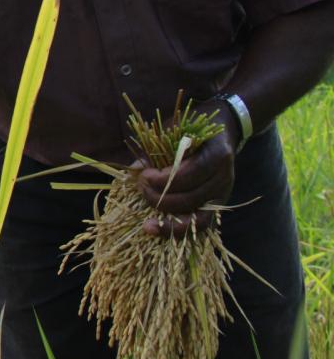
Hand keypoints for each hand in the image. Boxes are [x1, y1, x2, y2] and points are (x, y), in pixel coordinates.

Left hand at [134, 101, 236, 237]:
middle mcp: (224, 178)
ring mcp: (223, 195)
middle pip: (190, 199)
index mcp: (217, 155)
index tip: (145, 175)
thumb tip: (134, 170)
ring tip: (144, 214)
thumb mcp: (174, 131)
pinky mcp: (217, 206)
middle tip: (141, 187)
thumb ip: (156, 150)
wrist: (221, 130)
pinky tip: (156, 228)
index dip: (163, 180)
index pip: (190, 175)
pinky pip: (199, 225)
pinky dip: (177, 229)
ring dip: (166, 217)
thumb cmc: (193, 128)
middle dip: (159, 198)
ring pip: (195, 218)